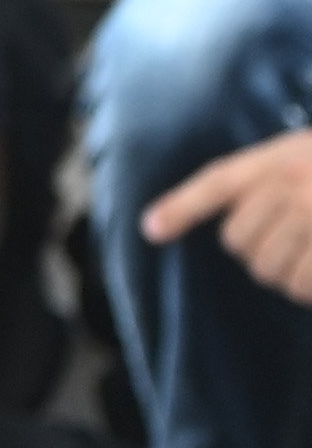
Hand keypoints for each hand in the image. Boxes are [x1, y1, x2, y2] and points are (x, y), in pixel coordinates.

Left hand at [144, 129, 311, 304]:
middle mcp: (296, 188)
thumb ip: (269, 178)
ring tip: (311, 260)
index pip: (219, 182)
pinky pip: (304, 288)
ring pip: (270, 270)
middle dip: (261, 252)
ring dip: (288, 277)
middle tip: (294, 245)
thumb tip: (208, 224)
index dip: (181, 206)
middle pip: (239, 242)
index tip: (151, 229)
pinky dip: (310, 291)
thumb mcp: (305, 156)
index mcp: (285, 159)